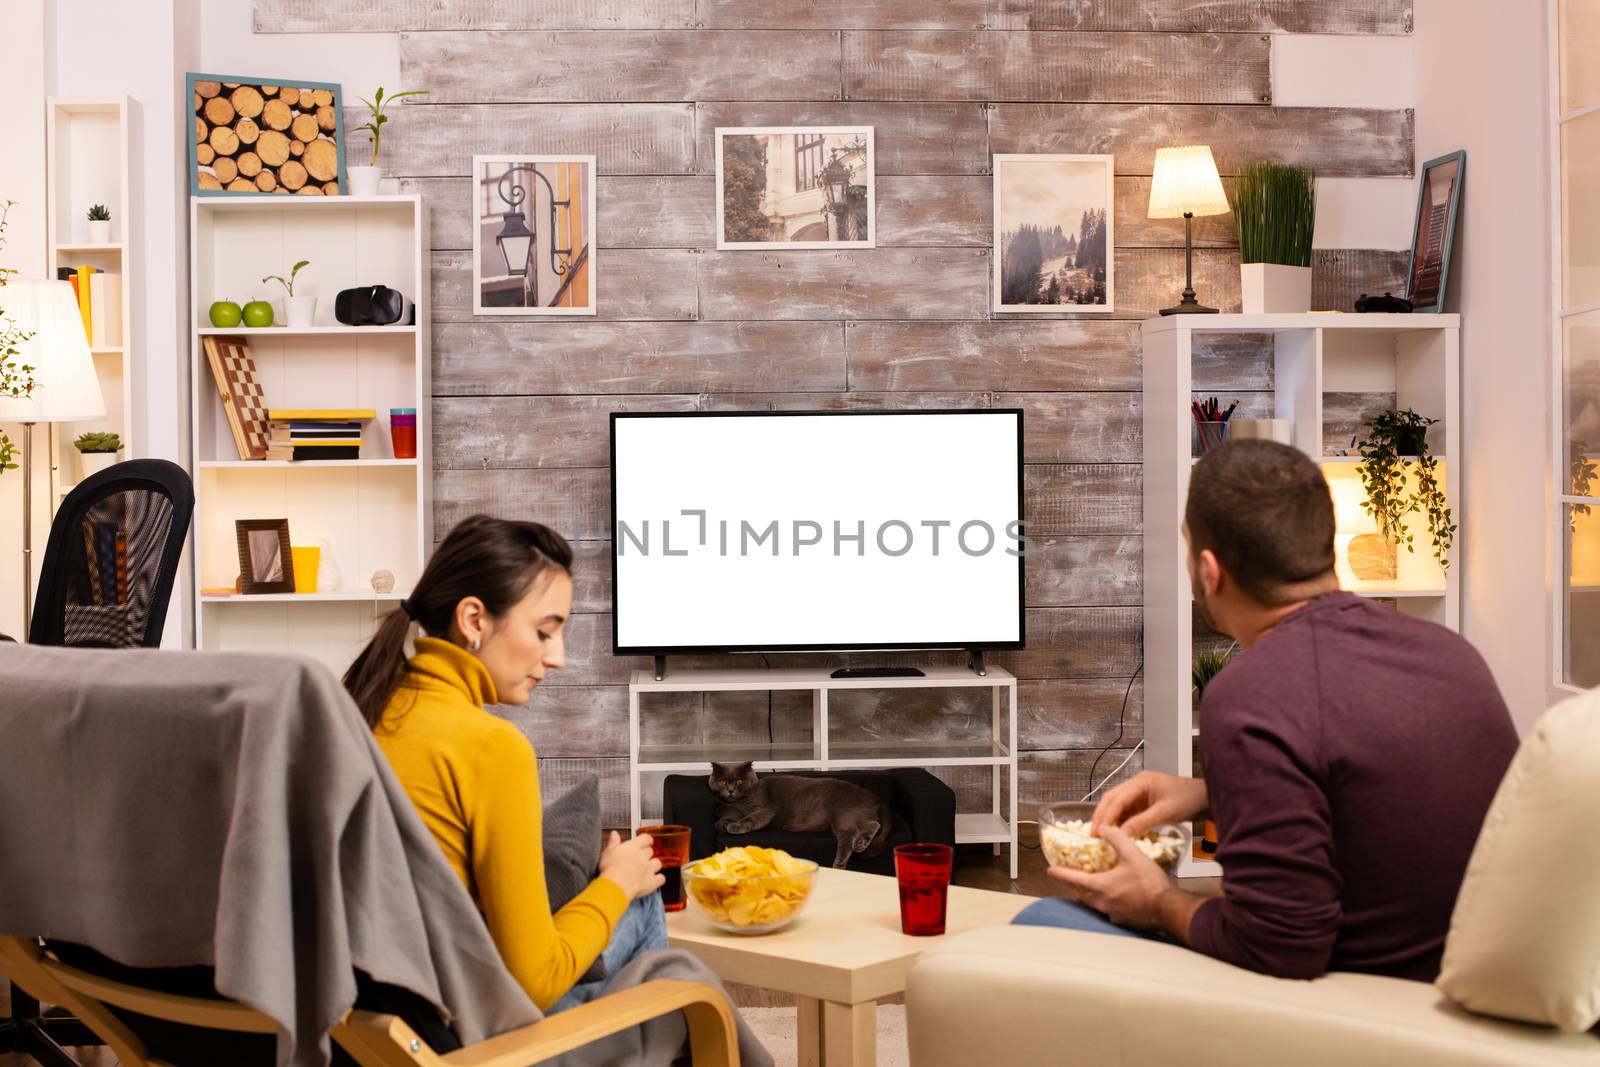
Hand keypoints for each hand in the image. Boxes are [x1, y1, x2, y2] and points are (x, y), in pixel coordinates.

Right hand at [599, 831, 664, 900]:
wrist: (616, 885)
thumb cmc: (611, 869)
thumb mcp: (608, 852)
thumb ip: (613, 842)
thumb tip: (614, 834)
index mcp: (634, 847)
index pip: (646, 838)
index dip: (646, 840)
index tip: (645, 842)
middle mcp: (643, 856)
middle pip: (650, 851)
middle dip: (646, 854)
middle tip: (640, 858)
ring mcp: (649, 868)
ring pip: (658, 863)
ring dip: (654, 865)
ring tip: (647, 869)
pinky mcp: (652, 881)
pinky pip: (661, 878)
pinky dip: (659, 879)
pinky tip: (655, 880)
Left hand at [1046, 826, 1174, 929]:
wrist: (1168, 908)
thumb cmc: (1149, 882)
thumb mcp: (1132, 854)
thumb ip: (1116, 838)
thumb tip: (1104, 827)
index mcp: (1100, 886)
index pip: (1072, 879)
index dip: (1059, 873)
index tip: (1050, 870)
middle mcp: (1102, 903)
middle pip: (1081, 894)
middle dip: (1075, 885)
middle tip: (1073, 876)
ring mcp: (1112, 914)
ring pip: (1094, 904)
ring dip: (1090, 894)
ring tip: (1094, 884)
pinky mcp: (1123, 921)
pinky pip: (1108, 911)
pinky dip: (1107, 902)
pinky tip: (1116, 896)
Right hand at [1091, 771, 1207, 836]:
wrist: (1204, 797)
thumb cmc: (1188, 800)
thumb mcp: (1165, 812)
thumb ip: (1143, 822)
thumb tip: (1122, 836)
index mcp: (1140, 782)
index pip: (1117, 799)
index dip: (1106, 816)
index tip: (1098, 832)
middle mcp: (1136, 784)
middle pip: (1111, 799)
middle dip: (1101, 816)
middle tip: (1093, 835)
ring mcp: (1138, 792)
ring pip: (1116, 805)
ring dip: (1108, 819)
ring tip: (1101, 836)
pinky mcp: (1142, 801)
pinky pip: (1126, 811)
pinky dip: (1119, 821)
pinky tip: (1116, 833)